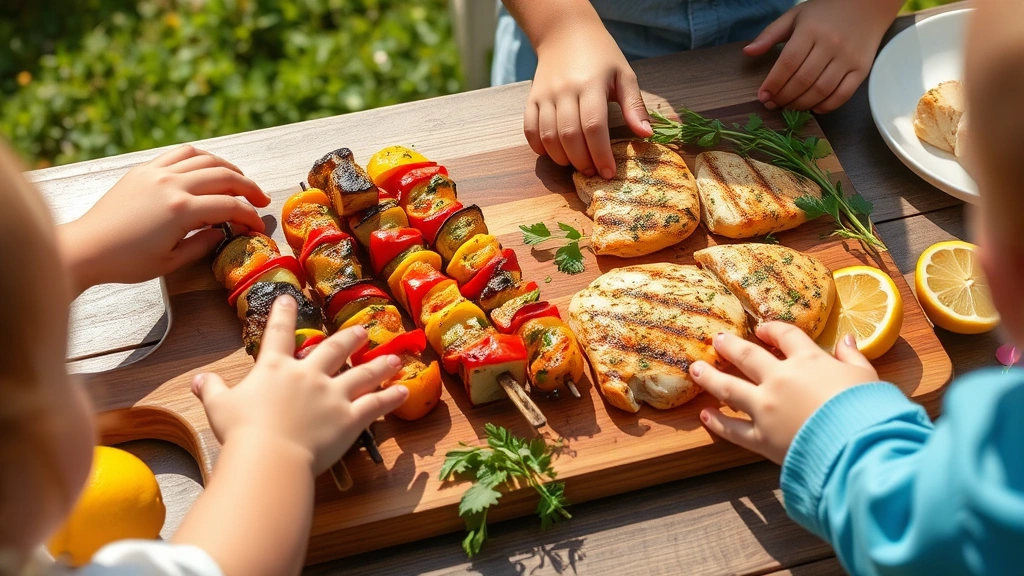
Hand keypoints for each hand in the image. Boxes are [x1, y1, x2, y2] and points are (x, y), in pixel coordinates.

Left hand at [58, 145, 270, 292]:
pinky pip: (180, 154)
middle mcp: (172, 184)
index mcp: (181, 210)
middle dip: (249, 188)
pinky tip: (209, 167)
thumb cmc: (127, 262)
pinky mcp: (144, 170)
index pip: (229, 206)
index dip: (250, 216)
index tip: (258, 226)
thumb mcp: (171, 262)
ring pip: (206, 159)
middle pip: (224, 177)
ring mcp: (157, 173)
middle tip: (262, 200)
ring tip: (240, 181)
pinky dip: (202, 157)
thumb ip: (203, 244)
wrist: (87, 248)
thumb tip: (223, 232)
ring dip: (229, 168)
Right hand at [192, 296, 408, 474]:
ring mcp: (333, 394)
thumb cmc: (242, 432)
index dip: (283, 314)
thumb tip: (197, 380)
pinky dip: (391, 398)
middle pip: (333, 349)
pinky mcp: (350, 417)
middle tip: (362, 330)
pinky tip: (403, 391)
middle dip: (349, 338)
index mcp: (275, 369)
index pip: (279, 334)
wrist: (270, 456)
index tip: (289, 298)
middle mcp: (308, 375)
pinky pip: (376, 404)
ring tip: (394, 356)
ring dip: (379, 363)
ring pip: (363, 373)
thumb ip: (212, 390)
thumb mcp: (220, 407)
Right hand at [525, 22, 651, 178]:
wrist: (566, 32)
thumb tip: (646, 135)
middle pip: (570, 136)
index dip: (601, 154)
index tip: (609, 172)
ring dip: (562, 158)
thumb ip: (635, 105)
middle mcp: (565, 90)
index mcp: (591, 84)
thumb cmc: (601, 56)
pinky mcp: (531, 98)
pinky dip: (540, 147)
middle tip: (594, 172)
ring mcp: (544, 95)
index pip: (594, 126)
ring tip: (577, 165)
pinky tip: (555, 153)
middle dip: (583, 162)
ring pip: (549, 137)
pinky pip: (530, 130)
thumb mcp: (624, 75)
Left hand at [689, 323, 878, 463]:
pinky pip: (732, 429)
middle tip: (717, 340)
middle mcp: (780, 380)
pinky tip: (704, 414)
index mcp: (808, 361)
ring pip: (728, 388)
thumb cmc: (869, 411)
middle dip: (730, 346)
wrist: (860, 448)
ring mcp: (766, 409)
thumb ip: (853, 357)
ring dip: (710, 377)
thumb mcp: (867, 377)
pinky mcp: (761, 439)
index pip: (786, 336)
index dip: (772, 329)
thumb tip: (848, 340)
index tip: (762, 328)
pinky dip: (716, 422)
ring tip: (696, 369)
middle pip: (747, 356)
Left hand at [744, 0, 901, 113]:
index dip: (773, 83)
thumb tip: (748, 52)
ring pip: (821, 90)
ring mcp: (848, 58)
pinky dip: (827, 106)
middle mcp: (830, 44)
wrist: (868, 5)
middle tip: (773, 104)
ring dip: (801, 104)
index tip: (763, 96)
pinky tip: (814, 107)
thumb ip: (770, 34)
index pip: (788, 63)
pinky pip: (843, 94)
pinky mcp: (862, 69)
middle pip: (803, 80)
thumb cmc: (826, 12)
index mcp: (811, 30)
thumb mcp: (795, 16)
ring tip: (789, 106)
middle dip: (784, 97)